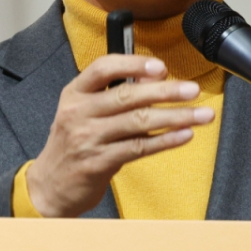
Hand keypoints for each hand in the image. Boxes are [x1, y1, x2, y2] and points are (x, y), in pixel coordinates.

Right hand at [25, 54, 213, 216]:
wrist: (49, 186)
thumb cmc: (73, 144)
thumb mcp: (83, 112)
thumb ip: (113, 95)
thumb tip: (156, 79)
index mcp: (74, 93)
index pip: (103, 68)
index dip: (134, 64)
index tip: (161, 67)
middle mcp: (78, 113)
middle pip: (128, 96)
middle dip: (166, 92)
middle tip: (193, 90)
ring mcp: (88, 139)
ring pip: (138, 122)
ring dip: (175, 117)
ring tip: (202, 115)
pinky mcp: (98, 163)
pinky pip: (139, 148)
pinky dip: (165, 140)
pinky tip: (184, 135)